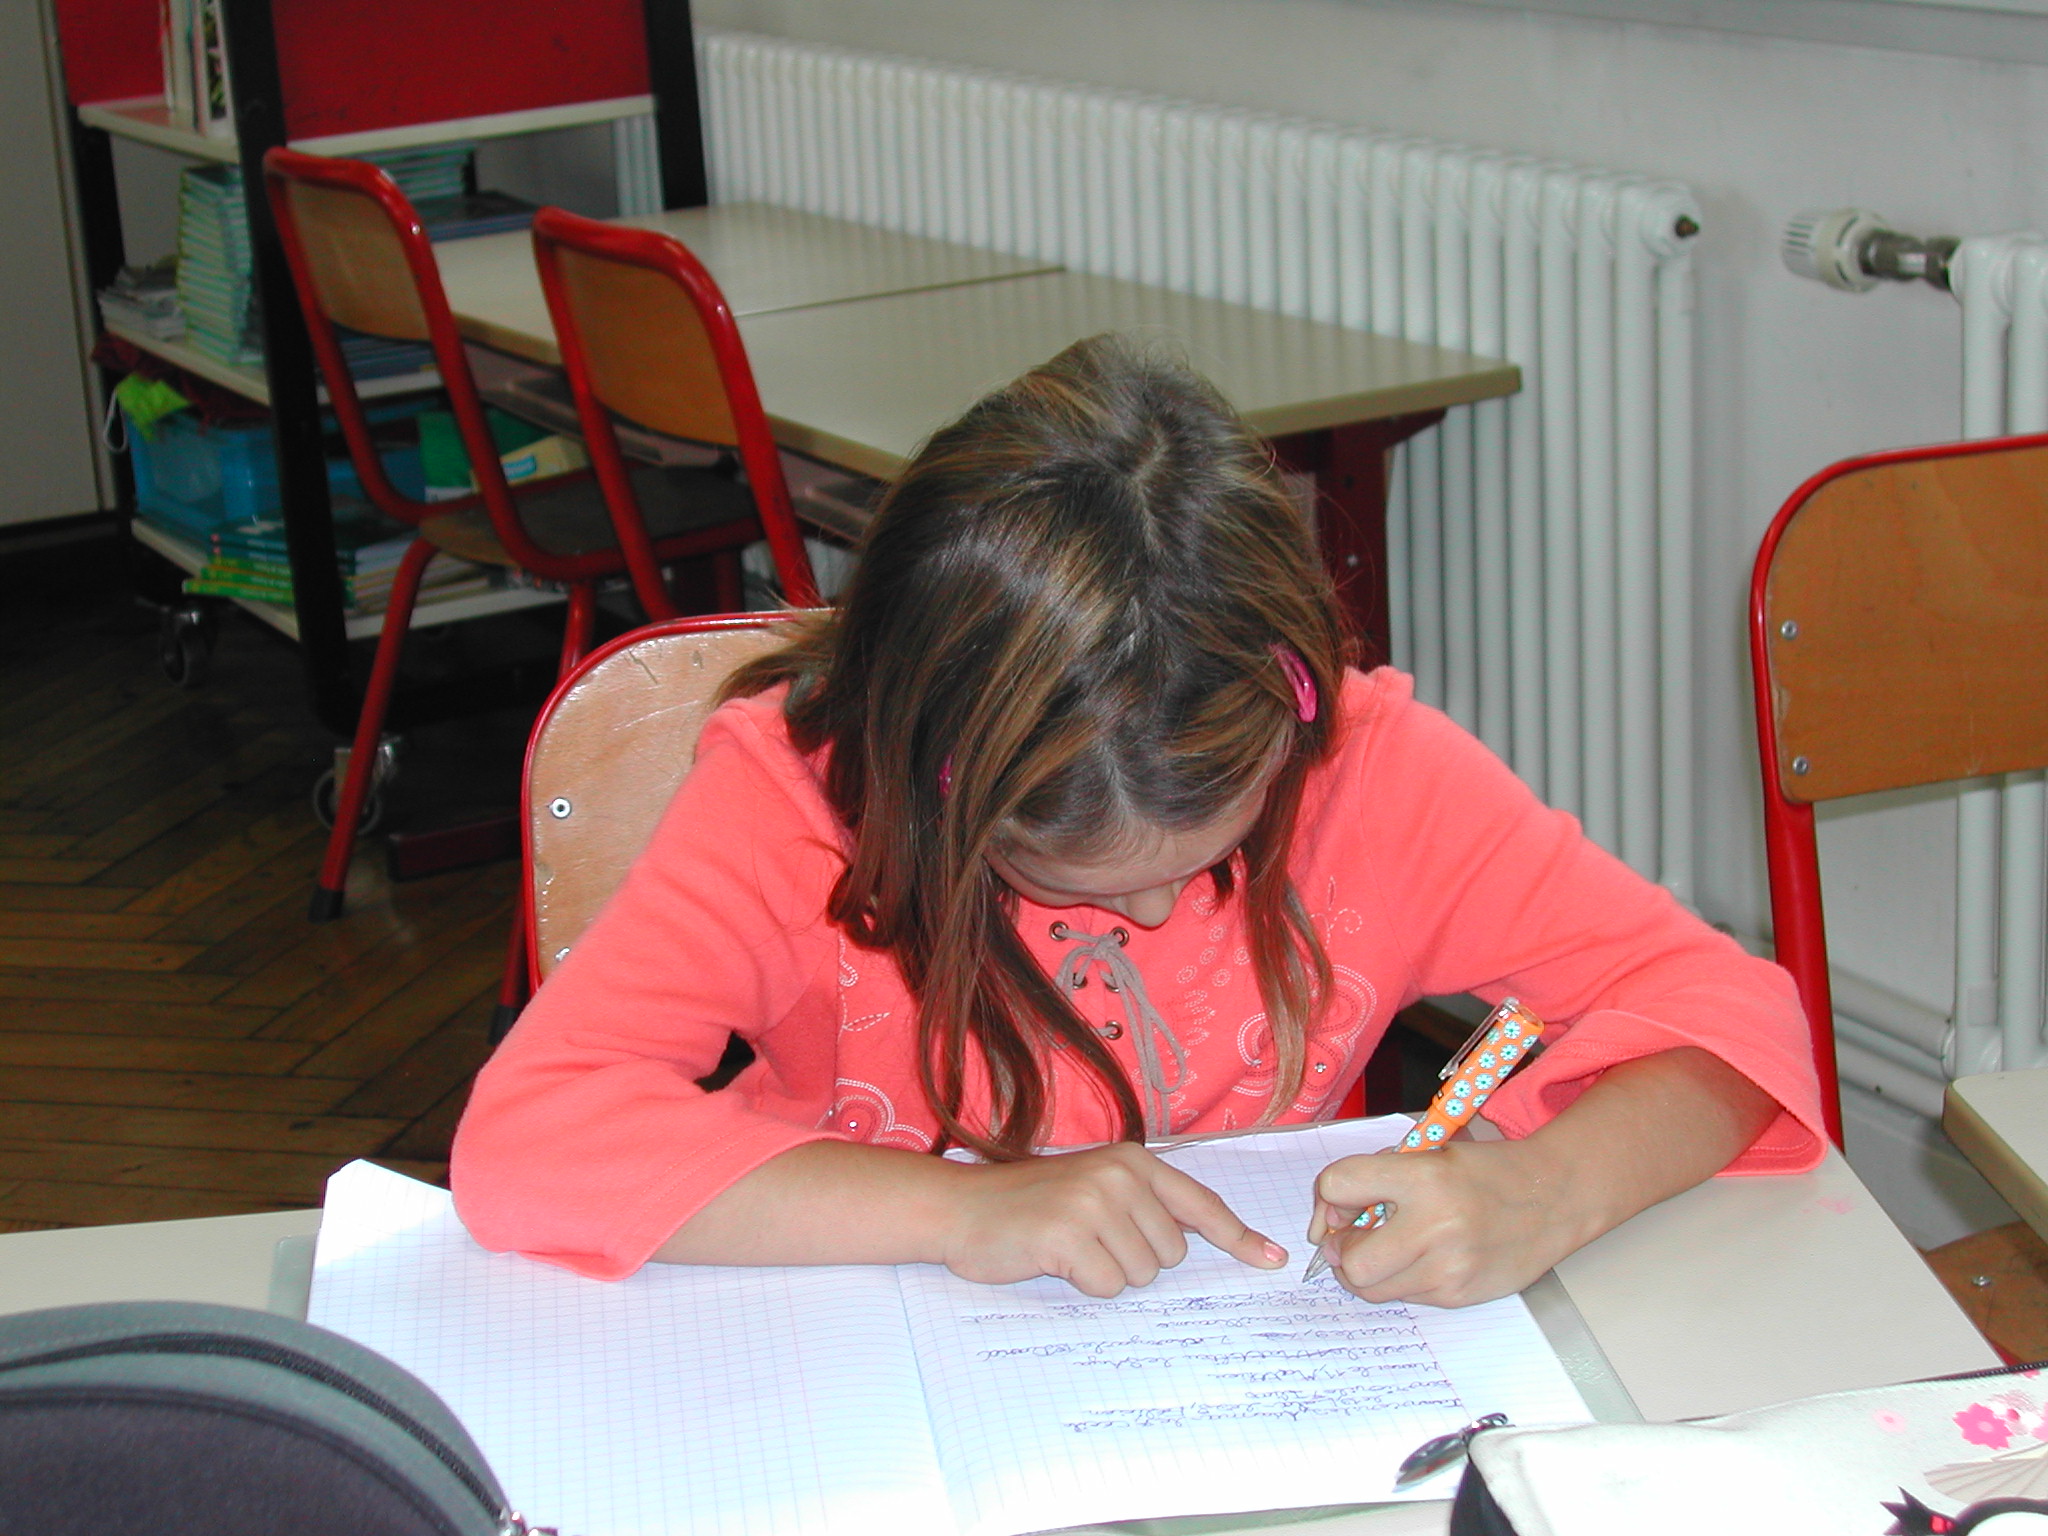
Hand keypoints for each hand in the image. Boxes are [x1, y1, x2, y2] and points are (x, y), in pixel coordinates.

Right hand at [939, 1142, 1287, 1297]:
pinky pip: (1107, 1287)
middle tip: (1089, 1240)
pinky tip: (1055, 1260)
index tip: (1272, 1259)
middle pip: (1172, 1254)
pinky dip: (1085, 1285)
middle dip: (1136, 1259)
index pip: (1201, 1205)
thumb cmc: (1029, 1205)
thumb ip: (1144, 1206)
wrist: (961, 1207)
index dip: (1239, 1237)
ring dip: (1108, 1273)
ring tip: (1070, 1248)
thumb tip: (1199, 1242)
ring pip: (1142, 1274)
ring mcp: (1095, 1204)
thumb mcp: (1093, 1188)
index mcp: (1133, 1161)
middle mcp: (1120, 1176)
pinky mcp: (1068, 1235)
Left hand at [1308, 1140, 1586, 1307]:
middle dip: (1342, 1249)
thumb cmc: (1484, 1172)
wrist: (1553, 1198)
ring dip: (1367, 1270)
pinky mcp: (1458, 1296)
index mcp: (1423, 1177)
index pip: (1338, 1185)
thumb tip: (1331, 1221)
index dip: (1329, 1196)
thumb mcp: (1430, 1153)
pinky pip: (1406, 1297)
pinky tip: (1423, 1259)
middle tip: (1354, 1238)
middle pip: (1350, 1260)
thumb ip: (1378, 1177)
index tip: (1342, 1202)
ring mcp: (1448, 1268)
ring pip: (1371, 1288)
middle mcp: (1435, 1226)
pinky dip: (1402, 1280)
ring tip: (1387, 1249)